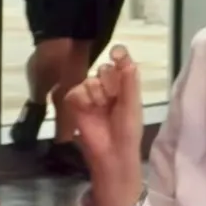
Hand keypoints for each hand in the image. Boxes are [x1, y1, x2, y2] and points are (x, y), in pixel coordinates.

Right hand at [67, 46, 144, 205]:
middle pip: (103, 69)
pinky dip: (82, 100)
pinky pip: (75, 91)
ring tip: (100, 109)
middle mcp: (106, 87)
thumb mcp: (132, 104)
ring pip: (89, 80)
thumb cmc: (127, 129)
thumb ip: (129, 81)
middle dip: (108, 83)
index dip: (119, 56)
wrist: (110, 152)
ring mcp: (89, 95)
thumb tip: (125, 57)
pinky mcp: (73, 104)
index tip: (117, 53)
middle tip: (112, 99)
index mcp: (124, 86)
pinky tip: (87, 110)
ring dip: (96, 94)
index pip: (120, 63)